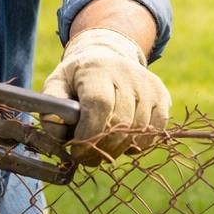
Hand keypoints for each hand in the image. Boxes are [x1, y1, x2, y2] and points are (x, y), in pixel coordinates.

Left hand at [44, 28, 169, 165]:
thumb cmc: (77, 78)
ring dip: (119, 148)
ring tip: (103, 147)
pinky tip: (123, 139)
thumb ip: (52, 109)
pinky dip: (138, 143)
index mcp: (96, 69)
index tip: (77, 151)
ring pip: (139, 130)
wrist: (107, 56)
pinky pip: (154, 131)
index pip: (99, 105)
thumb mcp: (56, 85)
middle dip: (101, 148)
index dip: (89, 134)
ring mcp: (148, 85)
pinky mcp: (162, 96)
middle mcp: (127, 73)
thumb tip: (59, 134)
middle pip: (120, 121)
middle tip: (87, 157)